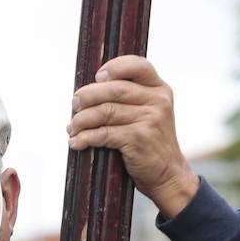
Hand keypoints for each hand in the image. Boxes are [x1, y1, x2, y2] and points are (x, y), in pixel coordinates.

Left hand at [66, 55, 199, 218]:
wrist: (167, 174)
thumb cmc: (148, 142)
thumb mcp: (149, 113)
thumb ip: (129, 98)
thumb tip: (85, 92)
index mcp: (159, 89)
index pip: (137, 65)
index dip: (114, 67)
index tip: (97, 77)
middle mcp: (157, 101)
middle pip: (113, 89)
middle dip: (87, 96)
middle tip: (74, 105)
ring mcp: (150, 119)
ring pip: (105, 112)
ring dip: (81, 120)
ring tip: (72, 128)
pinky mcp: (139, 138)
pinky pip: (103, 133)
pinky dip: (84, 138)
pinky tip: (76, 142)